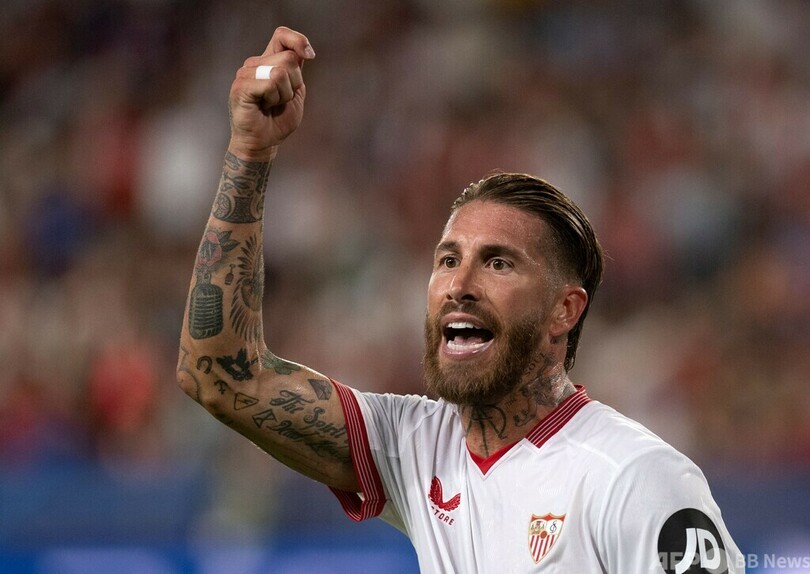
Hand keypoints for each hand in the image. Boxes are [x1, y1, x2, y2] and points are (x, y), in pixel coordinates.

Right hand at [228, 26, 315, 160]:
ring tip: (272, 104)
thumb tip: (305, 51)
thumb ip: (298, 70)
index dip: (298, 40)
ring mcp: (245, 73)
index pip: (282, 35)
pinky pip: (270, 83)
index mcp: (268, 62)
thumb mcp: (295, 92)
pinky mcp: (241, 86)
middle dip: (295, 82)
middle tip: (282, 99)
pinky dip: (274, 98)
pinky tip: (264, 106)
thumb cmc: (278, 120)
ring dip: (284, 94)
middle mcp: (255, 63)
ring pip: (280, 71)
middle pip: (289, 57)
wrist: (264, 142)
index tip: (309, 55)